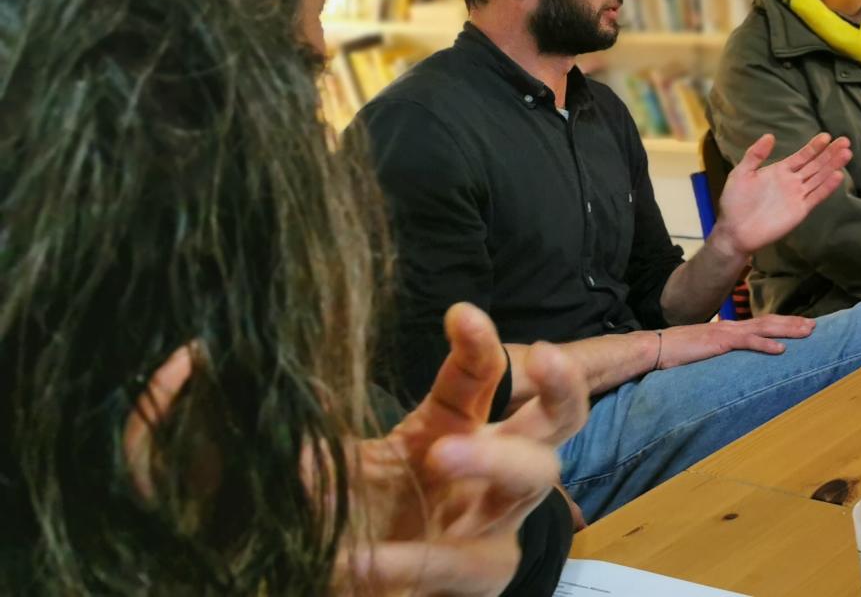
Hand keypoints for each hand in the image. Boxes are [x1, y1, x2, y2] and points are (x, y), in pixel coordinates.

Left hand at [348, 304, 589, 594]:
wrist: (368, 586)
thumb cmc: (371, 517)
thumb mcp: (345, 471)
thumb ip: (322, 450)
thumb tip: (277, 419)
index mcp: (460, 426)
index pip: (483, 376)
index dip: (479, 344)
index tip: (461, 314)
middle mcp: (496, 467)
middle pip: (555, 419)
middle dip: (561, 385)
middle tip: (545, 355)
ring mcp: (498, 521)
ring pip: (531, 477)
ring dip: (494, 457)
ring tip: (442, 453)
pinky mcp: (484, 574)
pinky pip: (458, 562)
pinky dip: (408, 560)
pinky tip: (365, 558)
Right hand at [652, 315, 816, 368]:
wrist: (656, 348)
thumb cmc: (678, 352)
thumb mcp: (705, 352)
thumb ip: (721, 353)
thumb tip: (733, 361)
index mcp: (729, 330)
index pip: (761, 325)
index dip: (782, 324)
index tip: (801, 325)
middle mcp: (731, 327)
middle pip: (768, 323)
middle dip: (792, 323)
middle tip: (815, 325)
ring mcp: (726, 333)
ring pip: (764, 329)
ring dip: (787, 330)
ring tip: (807, 331)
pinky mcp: (719, 343)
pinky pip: (747, 344)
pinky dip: (765, 345)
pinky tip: (781, 350)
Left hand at [714, 133, 851, 255]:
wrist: (735, 230)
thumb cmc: (735, 202)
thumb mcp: (741, 173)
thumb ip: (755, 155)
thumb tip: (770, 135)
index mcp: (780, 171)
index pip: (802, 156)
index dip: (814, 147)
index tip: (827, 136)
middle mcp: (792, 182)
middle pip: (815, 165)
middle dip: (830, 153)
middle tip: (845, 141)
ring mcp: (798, 196)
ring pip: (819, 178)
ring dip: (833, 166)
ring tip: (847, 154)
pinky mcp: (800, 210)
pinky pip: (816, 197)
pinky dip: (827, 187)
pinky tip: (838, 176)